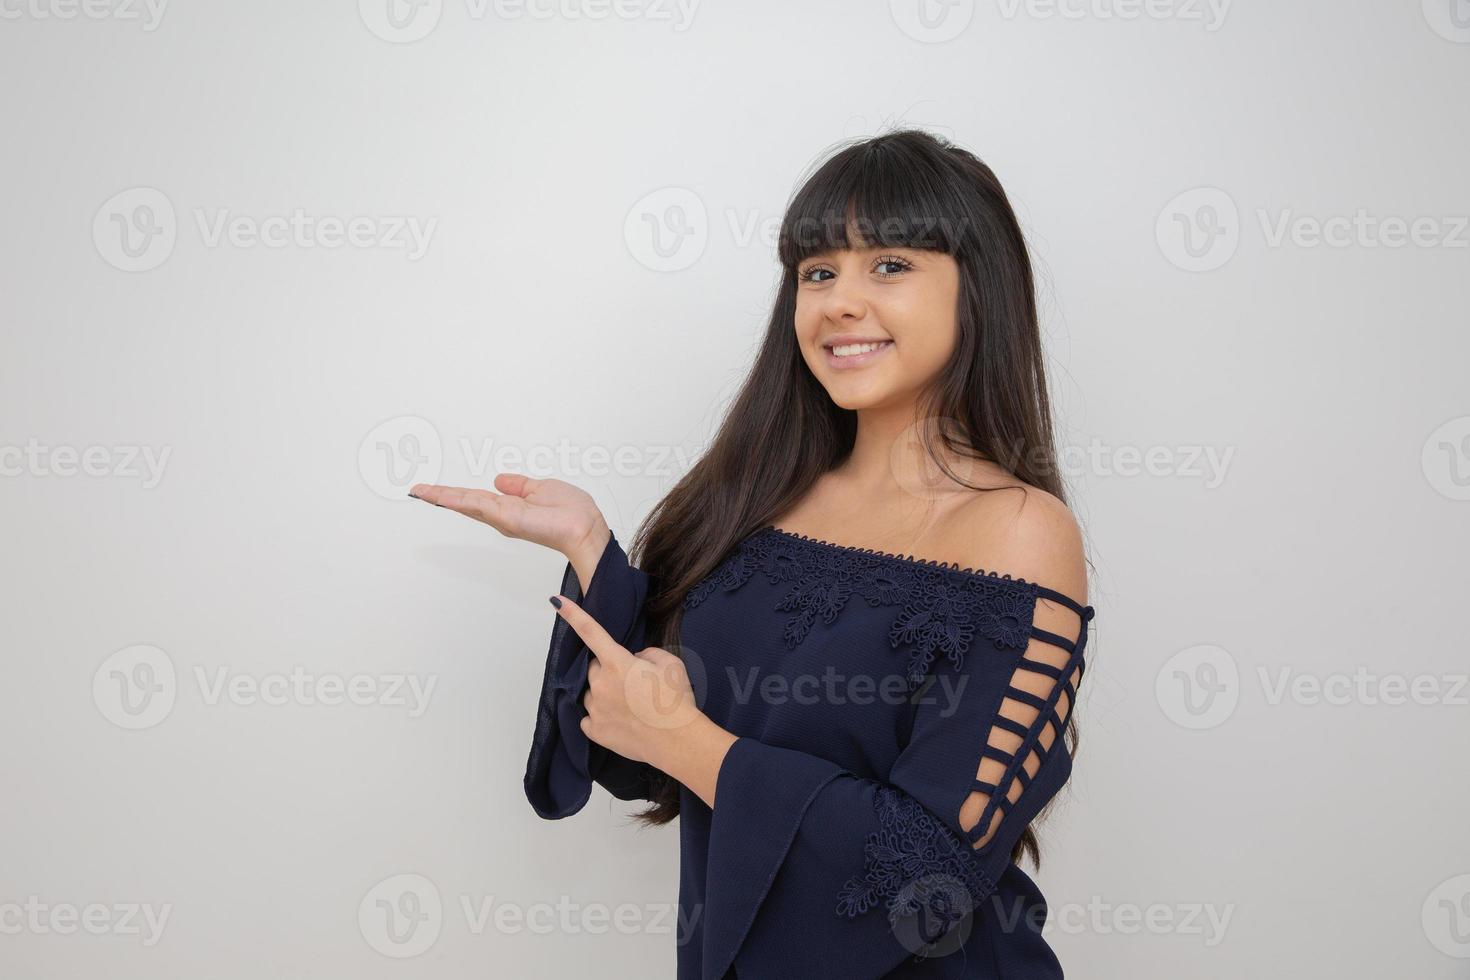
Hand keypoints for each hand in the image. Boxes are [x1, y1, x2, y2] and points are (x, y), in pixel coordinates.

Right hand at [408, 474, 608, 561]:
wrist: (584, 527)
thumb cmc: (572, 513)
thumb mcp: (541, 489)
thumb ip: (519, 485)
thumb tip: (500, 479)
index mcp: (510, 508)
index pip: (476, 498)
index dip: (455, 494)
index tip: (435, 489)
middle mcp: (502, 515)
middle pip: (465, 502)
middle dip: (440, 496)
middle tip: (417, 490)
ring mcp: (502, 517)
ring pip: (465, 503)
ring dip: (442, 496)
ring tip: (420, 490)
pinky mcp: (506, 517)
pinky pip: (477, 505)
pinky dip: (458, 499)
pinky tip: (440, 495)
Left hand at [548, 593, 704, 768]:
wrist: (677, 741)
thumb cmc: (675, 701)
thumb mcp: (670, 664)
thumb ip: (648, 654)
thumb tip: (636, 660)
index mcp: (617, 662)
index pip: (591, 631)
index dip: (573, 614)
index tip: (557, 602)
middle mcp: (600, 683)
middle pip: (594, 668)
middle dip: (608, 670)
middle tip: (634, 684)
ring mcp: (595, 708)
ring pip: (591, 694)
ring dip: (605, 694)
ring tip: (631, 707)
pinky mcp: (595, 731)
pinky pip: (590, 719)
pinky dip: (602, 717)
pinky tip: (621, 721)